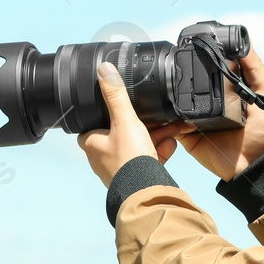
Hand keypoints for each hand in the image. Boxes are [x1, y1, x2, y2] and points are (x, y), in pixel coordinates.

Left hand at [76, 62, 180, 186]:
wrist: (146, 193)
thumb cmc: (129, 160)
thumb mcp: (124, 120)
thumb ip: (116, 95)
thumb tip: (104, 70)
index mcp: (92, 143)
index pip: (95, 122)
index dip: (111, 113)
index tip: (126, 106)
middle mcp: (102, 157)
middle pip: (122, 132)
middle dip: (143, 123)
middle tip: (157, 116)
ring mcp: (119, 169)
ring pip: (138, 145)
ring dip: (155, 135)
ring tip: (171, 128)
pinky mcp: (135, 177)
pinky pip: (147, 159)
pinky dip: (159, 150)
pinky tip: (171, 144)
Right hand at [166, 46, 263, 181]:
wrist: (252, 164)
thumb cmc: (262, 131)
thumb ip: (256, 70)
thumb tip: (245, 46)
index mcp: (223, 89)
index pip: (208, 68)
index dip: (202, 57)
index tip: (196, 45)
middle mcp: (206, 100)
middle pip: (187, 82)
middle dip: (181, 74)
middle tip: (179, 66)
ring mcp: (193, 116)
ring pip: (174, 100)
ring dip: (170, 94)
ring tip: (172, 86)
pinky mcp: (184, 133)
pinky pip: (170, 123)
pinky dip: (167, 117)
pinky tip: (173, 111)